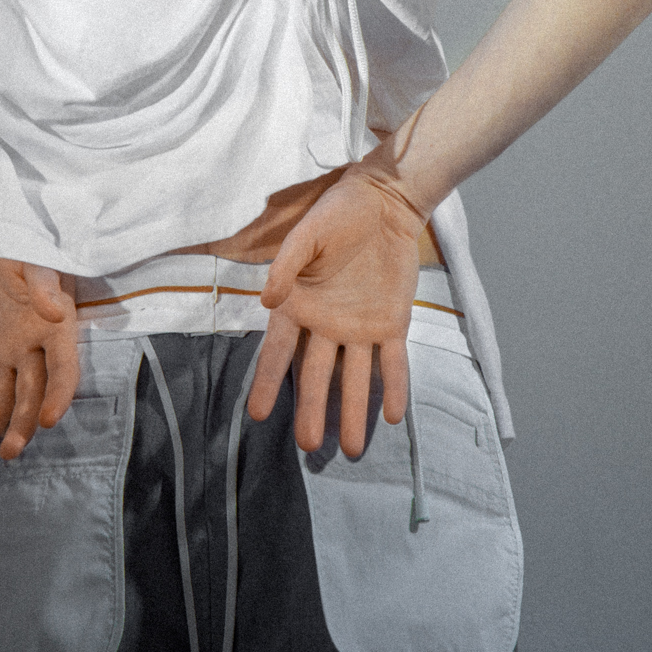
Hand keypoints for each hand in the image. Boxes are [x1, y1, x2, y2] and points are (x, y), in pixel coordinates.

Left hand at [0, 253, 79, 462]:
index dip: (58, 396)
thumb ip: (44, 283)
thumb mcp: (37, 259)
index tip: (47, 419)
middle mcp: (34, 351)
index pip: (63, 370)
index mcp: (56, 329)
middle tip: (9, 451)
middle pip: (30, 395)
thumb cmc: (24, 249)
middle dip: (20, 425)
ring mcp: (7, 359)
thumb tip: (51, 310)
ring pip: (1, 403)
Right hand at [245, 166, 426, 456]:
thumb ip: (286, 266)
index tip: (258, 414)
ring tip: (353, 450)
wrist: (384, 201)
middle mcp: (326, 325)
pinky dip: (394, 387)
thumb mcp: (305, 234)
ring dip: (354, 412)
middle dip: (313, 411)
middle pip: (316, 376)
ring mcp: (360, 327)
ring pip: (355, 378)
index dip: (268, 383)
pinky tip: (390, 416)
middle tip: (308, 447)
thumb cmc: (337, 214)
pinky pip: (392, 362)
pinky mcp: (392, 322)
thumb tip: (266, 300)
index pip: (278, 353)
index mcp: (299, 306)